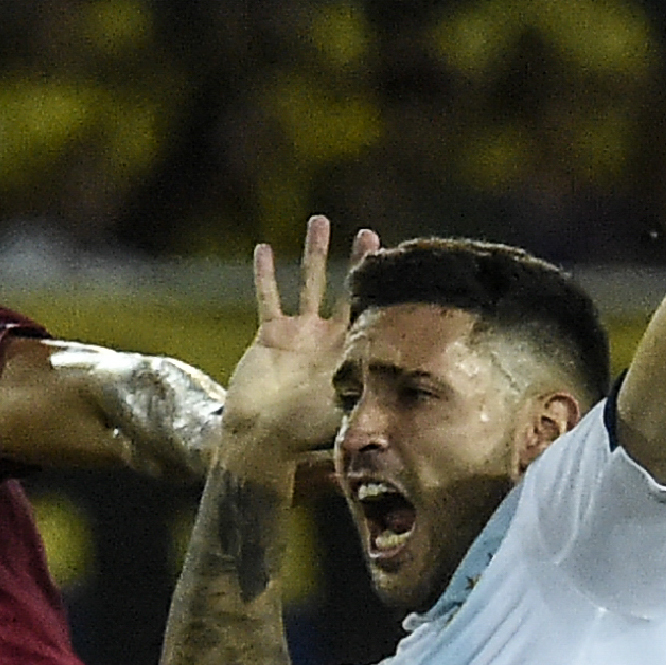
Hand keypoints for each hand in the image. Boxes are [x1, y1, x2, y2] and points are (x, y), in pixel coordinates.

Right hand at [218, 215, 374, 462]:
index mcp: (347, 356)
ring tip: (320, 221)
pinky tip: (265, 249)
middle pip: (344, 291)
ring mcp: (299, 335)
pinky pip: (267, 298)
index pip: (369, 315)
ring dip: (314, 253)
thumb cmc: (302, 438)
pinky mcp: (270, 336)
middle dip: (356, 261)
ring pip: (308, 283)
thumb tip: (404, 413)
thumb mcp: (342, 419)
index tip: (396, 264)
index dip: (381, 291)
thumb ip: (366, 406)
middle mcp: (326, 340)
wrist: (261, 443)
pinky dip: (266, 275)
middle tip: (370, 234)